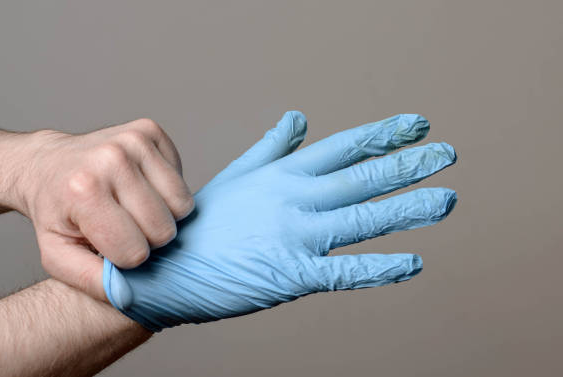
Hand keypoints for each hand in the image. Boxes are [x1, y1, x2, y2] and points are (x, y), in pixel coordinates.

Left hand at [19, 119, 193, 299]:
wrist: (46, 164)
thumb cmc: (56, 213)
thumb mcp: (58, 255)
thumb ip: (91, 281)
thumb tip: (129, 295)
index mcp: (84, 190)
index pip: (136, 252)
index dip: (125, 258)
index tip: (108, 246)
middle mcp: (112, 158)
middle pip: (163, 229)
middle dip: (148, 238)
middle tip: (123, 227)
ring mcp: (134, 139)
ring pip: (182, 205)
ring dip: (163, 215)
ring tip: (133, 209)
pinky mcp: (150, 130)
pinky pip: (182, 180)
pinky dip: (167, 191)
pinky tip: (140, 188)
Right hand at [103, 111, 456, 331]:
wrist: (167, 267)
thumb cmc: (203, 224)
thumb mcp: (238, 175)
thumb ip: (272, 148)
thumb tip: (297, 118)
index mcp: (283, 175)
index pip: (343, 148)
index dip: (383, 135)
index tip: (417, 125)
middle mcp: (295, 200)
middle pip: (363, 178)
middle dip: (409, 164)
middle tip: (446, 153)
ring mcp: (296, 237)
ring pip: (363, 219)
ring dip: (409, 208)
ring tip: (447, 199)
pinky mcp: (293, 275)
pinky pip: (346, 271)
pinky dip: (382, 269)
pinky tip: (413, 263)